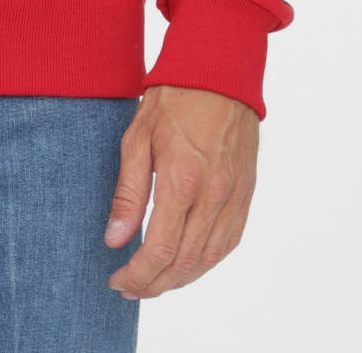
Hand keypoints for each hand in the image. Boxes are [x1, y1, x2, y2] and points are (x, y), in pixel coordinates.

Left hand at [105, 85, 257, 298]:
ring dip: (180, 279)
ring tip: (153, 282)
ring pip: (209, 259)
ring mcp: (235, 197)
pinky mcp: (246, 193)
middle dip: (154, 284)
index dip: (138, 275)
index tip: (117, 280)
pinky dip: (206, 262)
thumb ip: (128, 194)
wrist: (218, 72)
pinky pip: (229, 242)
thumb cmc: (173, 99)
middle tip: (129, 288)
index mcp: (183, 180)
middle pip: (185, 263)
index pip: (160, 250)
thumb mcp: (136, 138)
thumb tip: (115, 240)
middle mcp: (214, 195)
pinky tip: (187, 264)